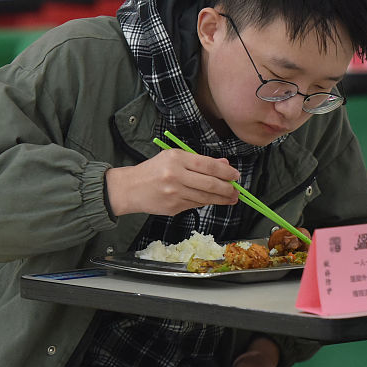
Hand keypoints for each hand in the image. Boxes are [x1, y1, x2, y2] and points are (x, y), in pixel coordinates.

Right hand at [105, 149, 239, 216]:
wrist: (130, 188)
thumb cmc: (154, 170)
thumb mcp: (175, 158)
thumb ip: (200, 161)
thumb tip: (224, 164)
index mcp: (176, 158)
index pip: (208, 165)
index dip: (226, 172)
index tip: (235, 176)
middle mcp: (175, 175)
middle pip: (210, 184)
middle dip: (227, 189)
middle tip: (236, 191)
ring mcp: (174, 193)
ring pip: (205, 198)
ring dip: (221, 199)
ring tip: (230, 198)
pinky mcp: (173, 207)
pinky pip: (195, 205)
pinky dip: (205, 203)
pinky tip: (211, 200)